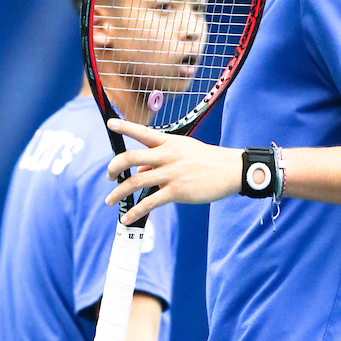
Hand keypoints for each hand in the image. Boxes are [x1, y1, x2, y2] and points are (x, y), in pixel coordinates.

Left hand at [105, 118, 242, 224]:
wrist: (230, 170)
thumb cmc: (207, 160)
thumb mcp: (184, 150)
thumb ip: (161, 159)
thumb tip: (142, 171)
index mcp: (168, 142)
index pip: (142, 131)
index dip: (124, 126)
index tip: (110, 123)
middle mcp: (166, 155)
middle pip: (131, 157)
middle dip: (115, 167)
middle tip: (110, 176)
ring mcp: (171, 173)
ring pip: (136, 181)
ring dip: (119, 192)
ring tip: (110, 200)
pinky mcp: (176, 191)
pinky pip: (149, 202)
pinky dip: (134, 211)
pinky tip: (126, 217)